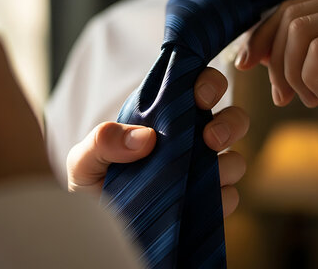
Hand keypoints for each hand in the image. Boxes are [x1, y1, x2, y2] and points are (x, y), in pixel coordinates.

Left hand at [66, 67, 247, 216]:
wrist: (93, 233)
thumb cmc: (88, 186)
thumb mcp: (83, 161)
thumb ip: (103, 140)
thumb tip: (146, 137)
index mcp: (162, 119)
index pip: (196, 86)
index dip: (207, 83)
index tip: (200, 96)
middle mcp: (188, 141)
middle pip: (231, 118)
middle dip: (231, 123)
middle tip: (210, 137)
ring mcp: (200, 173)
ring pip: (235, 159)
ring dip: (228, 164)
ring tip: (208, 174)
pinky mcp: (206, 205)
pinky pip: (230, 197)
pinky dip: (223, 198)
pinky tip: (201, 203)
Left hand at [235, 0, 317, 187]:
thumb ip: (296, 55)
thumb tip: (253, 47)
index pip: (291, 8)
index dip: (261, 36)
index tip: (246, 65)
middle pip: (291, 16)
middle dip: (275, 61)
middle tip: (284, 96)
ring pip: (300, 31)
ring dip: (294, 73)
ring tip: (313, 98)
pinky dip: (311, 77)